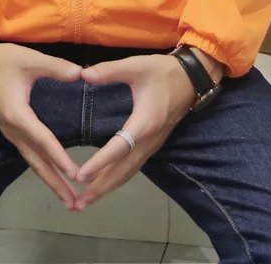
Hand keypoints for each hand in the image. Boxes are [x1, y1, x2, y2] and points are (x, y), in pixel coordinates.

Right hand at [0, 32, 82, 208]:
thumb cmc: (1, 59)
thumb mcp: (30, 60)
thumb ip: (56, 67)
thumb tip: (82, 74)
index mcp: (17, 115)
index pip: (43, 140)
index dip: (60, 157)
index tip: (75, 175)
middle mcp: (11, 128)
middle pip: (36, 161)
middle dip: (55, 183)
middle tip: (74, 203)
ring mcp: (7, 130)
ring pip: (30, 159)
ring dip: (48, 178)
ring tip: (66, 196)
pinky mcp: (7, 126)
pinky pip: (26, 152)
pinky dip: (40, 165)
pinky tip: (50, 171)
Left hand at [71, 51, 204, 209]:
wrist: (192, 78)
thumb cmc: (163, 72)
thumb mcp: (136, 66)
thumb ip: (110, 70)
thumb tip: (84, 75)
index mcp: (144, 123)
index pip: (119, 148)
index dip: (99, 163)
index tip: (80, 176)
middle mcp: (149, 140)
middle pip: (123, 170)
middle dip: (100, 187)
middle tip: (78, 204)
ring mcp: (153, 145)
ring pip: (128, 172)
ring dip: (108, 187)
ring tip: (86, 201)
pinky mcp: (153, 144)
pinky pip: (133, 167)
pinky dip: (118, 178)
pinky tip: (105, 183)